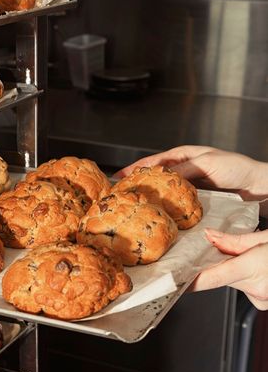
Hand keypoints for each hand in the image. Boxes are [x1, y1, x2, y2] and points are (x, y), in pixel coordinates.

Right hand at [115, 145, 267, 216]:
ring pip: (164, 192)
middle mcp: (184, 170)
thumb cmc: (236, 168)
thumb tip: (160, 176)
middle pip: (155, 178)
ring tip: (134, 207)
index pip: (153, 161)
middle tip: (120, 195)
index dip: (135, 169)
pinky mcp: (196, 201)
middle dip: (138, 185)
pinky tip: (158, 216)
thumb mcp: (205, 164)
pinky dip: (166, 209)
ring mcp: (189, 186)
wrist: (257, 185)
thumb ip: (182, 169)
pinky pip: (176, 205)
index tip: (118, 177)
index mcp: (183, 155)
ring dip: (150, 199)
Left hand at [192, 228, 267, 309]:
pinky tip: (260, 270)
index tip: (177, 281)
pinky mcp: (262, 302)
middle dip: (222, 265)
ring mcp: (261, 299)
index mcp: (255, 267)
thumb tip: (209, 236)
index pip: (214, 277)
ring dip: (236, 272)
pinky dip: (247, 278)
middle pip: (221, 277)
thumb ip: (236, 240)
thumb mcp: (266, 238)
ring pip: (232, 282)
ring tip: (256, 260)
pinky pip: (244, 288)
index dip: (193, 280)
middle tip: (236, 252)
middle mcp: (257, 288)